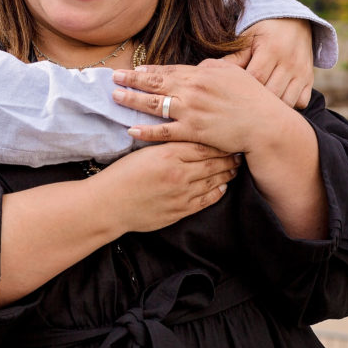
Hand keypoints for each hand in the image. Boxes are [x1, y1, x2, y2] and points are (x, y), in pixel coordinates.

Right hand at [89, 142, 239, 231]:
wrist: (109, 204)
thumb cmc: (121, 174)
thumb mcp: (144, 151)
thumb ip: (168, 145)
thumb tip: (188, 139)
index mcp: (168, 153)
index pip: (202, 145)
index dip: (219, 141)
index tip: (229, 137)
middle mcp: (178, 173)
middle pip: (212, 162)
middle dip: (228, 157)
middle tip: (239, 152)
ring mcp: (181, 194)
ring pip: (213, 181)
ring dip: (227, 174)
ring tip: (235, 168)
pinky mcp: (180, 211)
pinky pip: (206, 200)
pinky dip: (217, 192)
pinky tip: (223, 187)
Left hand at [112, 59, 285, 151]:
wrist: (266, 124)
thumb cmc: (254, 98)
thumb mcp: (234, 73)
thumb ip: (212, 68)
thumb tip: (198, 66)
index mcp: (201, 74)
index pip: (169, 70)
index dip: (149, 70)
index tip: (134, 70)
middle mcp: (192, 89)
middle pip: (155, 83)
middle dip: (132, 80)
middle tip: (114, 77)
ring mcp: (191, 111)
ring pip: (154, 105)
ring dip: (132, 101)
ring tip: (115, 98)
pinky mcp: (193, 132)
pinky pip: (164, 131)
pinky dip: (146, 131)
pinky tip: (131, 130)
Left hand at [231, 18, 313, 107]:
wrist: (295, 22)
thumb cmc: (264, 32)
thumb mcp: (248, 38)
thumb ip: (234, 57)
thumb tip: (206, 70)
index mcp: (272, 49)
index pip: (256, 77)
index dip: (242, 87)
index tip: (232, 91)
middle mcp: (289, 61)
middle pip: (271, 92)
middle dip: (255, 100)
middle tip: (243, 102)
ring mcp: (301, 72)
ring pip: (286, 101)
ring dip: (272, 106)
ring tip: (258, 103)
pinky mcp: (309, 79)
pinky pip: (301, 102)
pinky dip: (289, 105)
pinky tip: (277, 100)